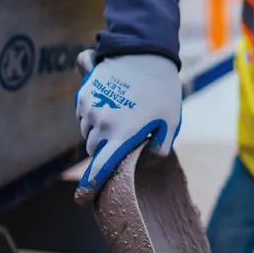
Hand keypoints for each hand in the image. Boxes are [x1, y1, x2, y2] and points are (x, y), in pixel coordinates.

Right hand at [74, 49, 181, 202]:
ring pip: (88, 132)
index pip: (100, 170)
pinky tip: (113, 104)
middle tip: (123, 138)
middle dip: (104, 151)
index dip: (90, 188)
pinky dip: (94, 115)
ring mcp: (89, 109)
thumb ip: (160, 148)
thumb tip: (146, 161)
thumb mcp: (171, 122)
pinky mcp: (84, 95)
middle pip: (94, 150)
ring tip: (122, 116)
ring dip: (99, 132)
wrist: (144, 52)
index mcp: (122, 136)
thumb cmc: (162, 90)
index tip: (82, 200)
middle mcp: (101, 125)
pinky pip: (84, 114)